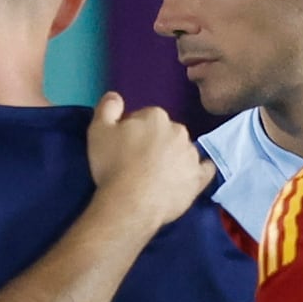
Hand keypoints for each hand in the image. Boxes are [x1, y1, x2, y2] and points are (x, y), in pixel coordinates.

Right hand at [81, 92, 213, 227]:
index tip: (124, 146)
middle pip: (165, 132)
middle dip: (154, 142)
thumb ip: (107, 107)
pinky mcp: (199, 178)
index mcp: (156, 116)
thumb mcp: (98, 131)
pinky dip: (197, 170)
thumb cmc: (113, 165)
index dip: (133, 131)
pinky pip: (205, 169)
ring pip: (182, 150)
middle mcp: (179, 131)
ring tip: (156, 176)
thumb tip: (116, 96)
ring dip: (173, 157)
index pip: (145, 117)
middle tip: (137, 162)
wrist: (130, 204)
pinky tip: (188, 176)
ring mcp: (191, 155)